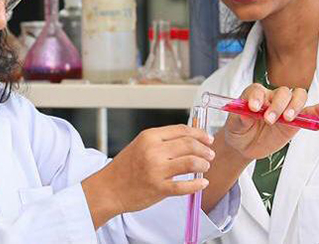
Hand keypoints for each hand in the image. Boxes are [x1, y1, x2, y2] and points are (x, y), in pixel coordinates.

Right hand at [82, 124, 214, 227]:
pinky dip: (197, 184)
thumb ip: (162, 140)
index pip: (182, 130)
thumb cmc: (125, 168)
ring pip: (191, 163)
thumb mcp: (141, 145)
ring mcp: (156, 170)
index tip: (208, 138)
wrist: (108, 189)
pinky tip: (202, 183)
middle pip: (189, 145)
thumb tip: (189, 138)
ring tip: (205, 167)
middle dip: (205, 149)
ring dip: (203, 164)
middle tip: (210, 154)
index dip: (199, 133)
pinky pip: (185, 186)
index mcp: (149, 137)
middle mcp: (154, 151)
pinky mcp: (159, 188)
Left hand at [223, 83, 318, 159]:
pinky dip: (318, 108)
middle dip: (277, 105)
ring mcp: (285, 108)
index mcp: (255, 94)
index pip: (258, 90)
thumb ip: (240, 117)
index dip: (257, 97)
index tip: (253, 108)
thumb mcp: (234, 125)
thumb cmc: (238, 130)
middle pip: (282, 92)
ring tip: (287, 118)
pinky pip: (309, 112)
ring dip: (294, 106)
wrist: (244, 145)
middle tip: (269, 120)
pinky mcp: (295, 120)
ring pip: (297, 96)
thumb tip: (247, 112)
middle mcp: (271, 97)